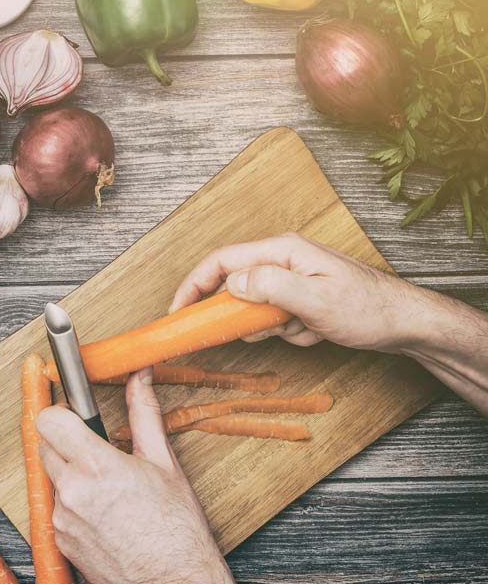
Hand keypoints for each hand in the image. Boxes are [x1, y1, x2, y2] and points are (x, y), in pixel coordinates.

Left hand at [37, 370, 271, 583]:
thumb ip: (144, 412)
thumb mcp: (164, 462)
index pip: (48, 419)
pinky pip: (56, 510)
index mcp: (97, 466)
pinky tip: (104, 517)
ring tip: (108, 492)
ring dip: (70, 477)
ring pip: (52, 479)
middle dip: (67, 443)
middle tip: (98, 454)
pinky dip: (73, 507)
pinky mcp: (60, 542)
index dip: (61, 413)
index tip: (76, 417)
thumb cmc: (177, 528)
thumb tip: (140, 376)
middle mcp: (72, 491)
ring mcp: (63, 519)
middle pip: (45, 446)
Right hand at [170, 232, 419, 352]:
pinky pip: (275, 318)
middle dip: (242, 315)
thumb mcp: (315, 300)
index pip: (221, 262)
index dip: (193, 285)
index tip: (178, 311)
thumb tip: (230, 284)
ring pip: (255, 306)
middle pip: (235, 285)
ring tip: (303, 329)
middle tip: (252, 331)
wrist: (405, 323)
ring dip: (272, 327)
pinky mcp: (299, 296)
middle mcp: (282, 259)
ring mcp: (291, 278)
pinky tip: (315, 333)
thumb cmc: (368, 308)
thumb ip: (269, 287)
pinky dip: (290, 332)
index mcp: (282, 251)